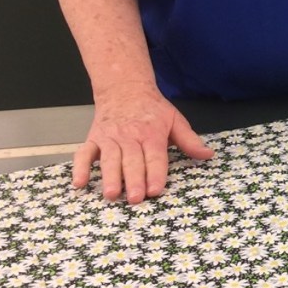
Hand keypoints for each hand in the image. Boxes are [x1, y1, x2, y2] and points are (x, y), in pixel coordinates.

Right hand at [73, 82, 213, 202]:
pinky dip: (80, 167)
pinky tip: (79, 183)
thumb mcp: (175, 120)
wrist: (125, 88)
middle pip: (132, 160)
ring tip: (111, 194)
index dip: (155, 174)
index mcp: (152, 133)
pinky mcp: (93, 139)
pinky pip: (84, 153)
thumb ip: (190, 140)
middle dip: (133, 180)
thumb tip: (208, 154)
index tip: (155, 190)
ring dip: (109, 177)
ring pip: (109, 159)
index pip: (155, 156)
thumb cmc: (152, 110)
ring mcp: (109, 138)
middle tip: (135, 198)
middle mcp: (129, 136)